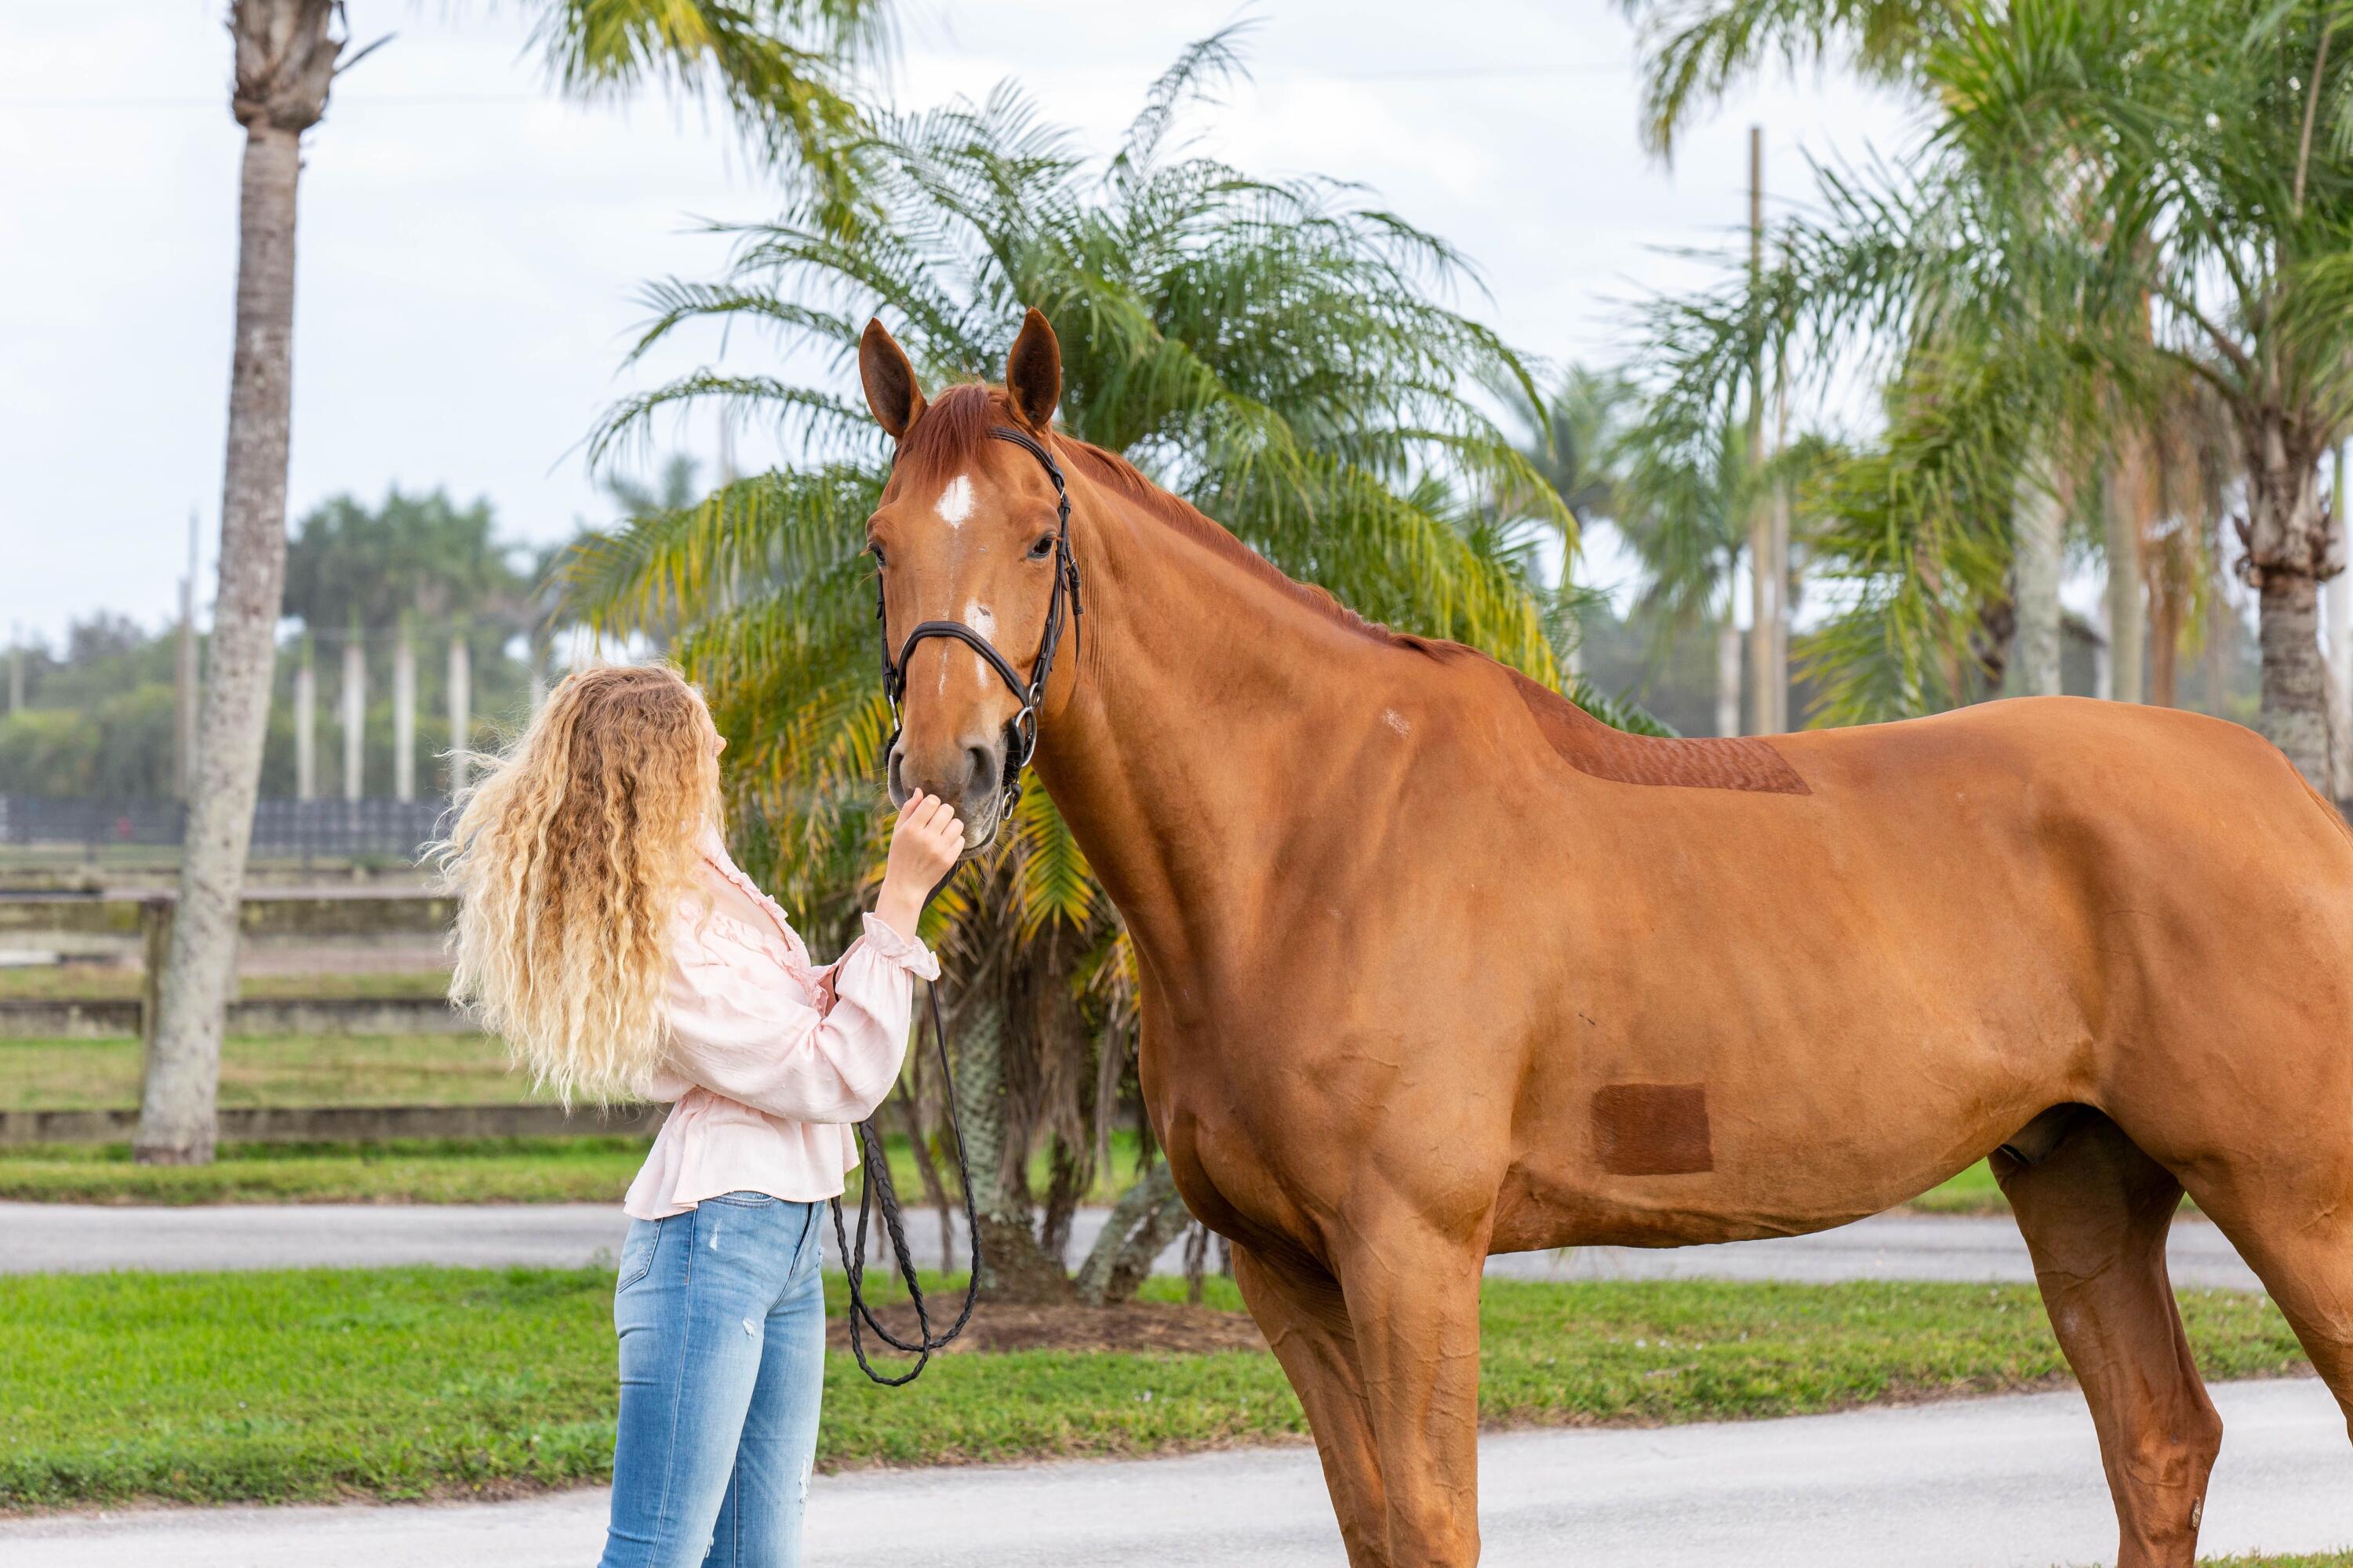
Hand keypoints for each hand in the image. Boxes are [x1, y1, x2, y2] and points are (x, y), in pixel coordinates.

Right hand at [875, 792, 964, 937]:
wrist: (906, 885)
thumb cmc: (900, 855)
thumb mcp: (898, 832)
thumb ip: (908, 810)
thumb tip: (920, 791)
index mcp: (911, 829)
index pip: (932, 802)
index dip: (932, 802)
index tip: (929, 810)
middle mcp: (926, 838)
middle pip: (947, 810)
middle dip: (943, 812)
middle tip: (936, 821)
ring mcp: (939, 849)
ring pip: (957, 823)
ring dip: (951, 825)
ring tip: (942, 832)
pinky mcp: (949, 860)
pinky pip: (961, 840)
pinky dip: (954, 840)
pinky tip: (944, 845)